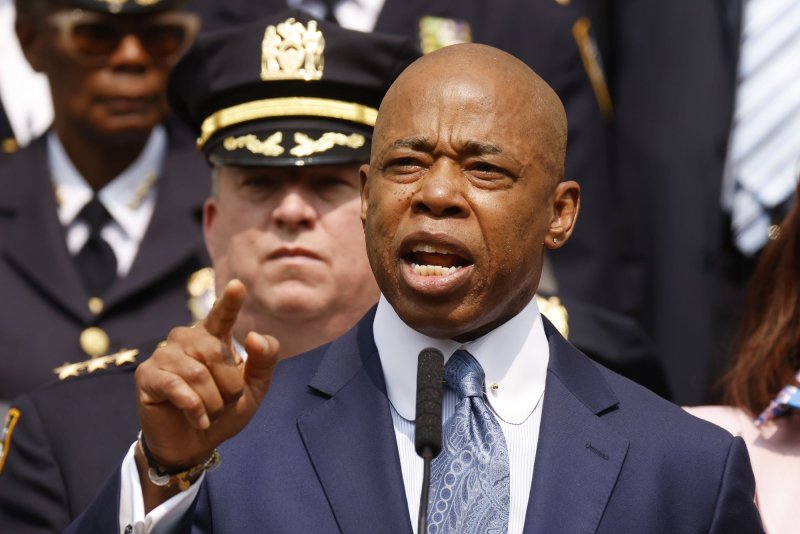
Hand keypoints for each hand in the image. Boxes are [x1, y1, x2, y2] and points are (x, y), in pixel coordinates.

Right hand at [136, 279, 278, 471]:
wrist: (195, 445)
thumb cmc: (224, 412)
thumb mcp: (254, 389)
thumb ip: (264, 361)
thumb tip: (255, 336)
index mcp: (213, 338)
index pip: (222, 315)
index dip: (230, 301)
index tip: (238, 285)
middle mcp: (186, 339)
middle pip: (215, 352)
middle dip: (229, 386)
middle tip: (225, 404)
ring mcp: (164, 355)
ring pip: (197, 372)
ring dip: (212, 401)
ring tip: (210, 413)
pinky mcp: (147, 375)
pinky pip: (176, 386)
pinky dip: (194, 407)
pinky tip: (199, 419)